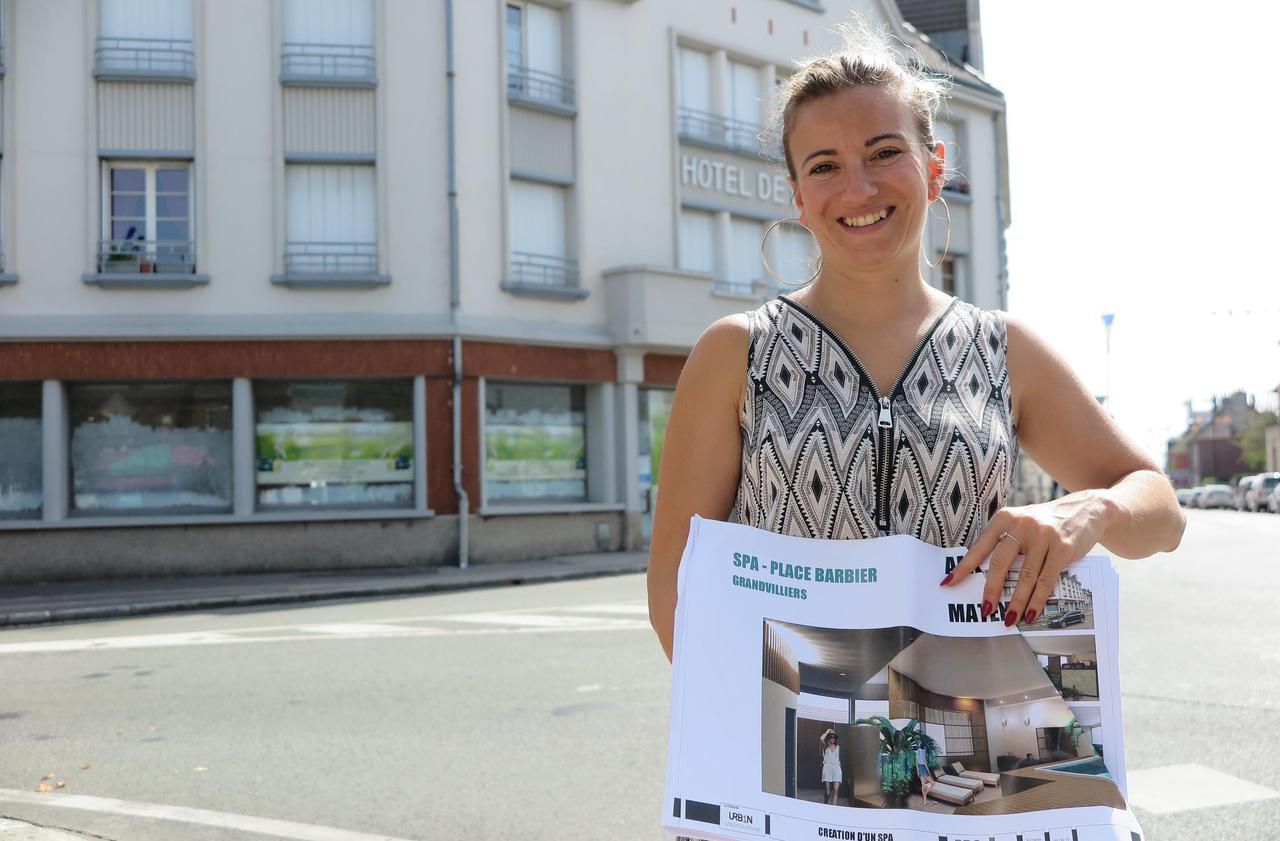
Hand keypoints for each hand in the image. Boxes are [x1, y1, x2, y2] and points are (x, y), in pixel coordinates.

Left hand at [939, 491, 1117, 625]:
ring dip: (1017, 602)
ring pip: (1025, 576)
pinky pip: (1046, 580)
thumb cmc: (1047, 522)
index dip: (964, 567)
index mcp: (1005, 518)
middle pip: (1000, 563)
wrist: (1086, 509)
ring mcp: (1043, 536)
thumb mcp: (1021, 522)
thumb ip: (1005, 541)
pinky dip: (1037, 600)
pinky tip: (1032, 613)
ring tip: (1009, 619)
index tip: (949, 583)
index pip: (980, 546)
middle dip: (991, 590)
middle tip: (985, 610)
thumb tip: (986, 575)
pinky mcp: (1063, 548)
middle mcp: (1022, 525)